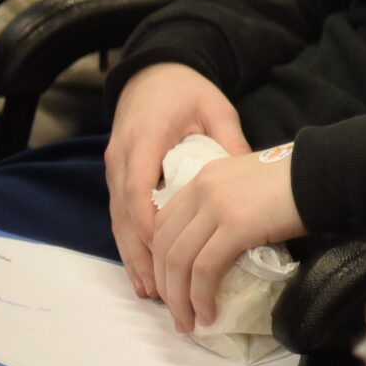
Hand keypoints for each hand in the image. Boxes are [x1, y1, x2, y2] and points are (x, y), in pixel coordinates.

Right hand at [107, 63, 248, 299]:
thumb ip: (230, 140)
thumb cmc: (187, 91)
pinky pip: (120, 217)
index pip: (139, 188)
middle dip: (142, 254)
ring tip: (152, 292)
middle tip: (162, 289)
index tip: (167, 252)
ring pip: (119, 222)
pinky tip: (142, 272)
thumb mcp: (216, 108)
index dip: (150, 222)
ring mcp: (115, 169)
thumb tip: (251, 176)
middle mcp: (122, 157)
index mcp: (145, 138)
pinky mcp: (117, 178)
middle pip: (125, 215)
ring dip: (134, 258)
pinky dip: (131, 245)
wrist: (152, 74)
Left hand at [148, 144, 302, 330]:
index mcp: (204, 178)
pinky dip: (200, 297)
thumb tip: (225, 244)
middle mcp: (202, 189)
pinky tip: (209, 314)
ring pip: (178, 260)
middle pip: (163, 244)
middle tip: (176, 312)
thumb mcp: (252, 186)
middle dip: (164, 285)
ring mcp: (216, 206)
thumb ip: (230, 206)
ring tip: (189, 322)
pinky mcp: (235, 226)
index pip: (163, 223)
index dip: (160, 260)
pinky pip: (204, 269)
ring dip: (179, 299)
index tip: (171, 285)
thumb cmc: (302, 181)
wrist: (328, 172)